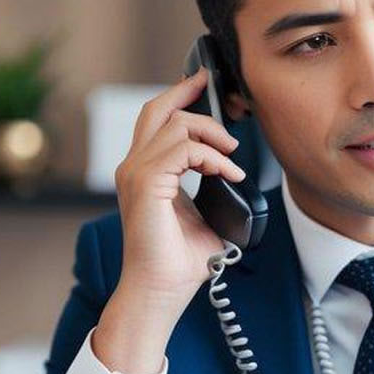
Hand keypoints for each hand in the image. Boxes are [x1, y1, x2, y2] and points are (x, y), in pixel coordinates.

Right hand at [97, 67, 248, 373]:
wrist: (161, 290)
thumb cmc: (179, 262)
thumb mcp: (205, 216)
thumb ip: (214, 189)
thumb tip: (238, 176)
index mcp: (145, 172)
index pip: (157, 121)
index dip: (180, 98)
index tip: (205, 88)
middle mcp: (135, 167)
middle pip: (157, 109)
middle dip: (188, 91)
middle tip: (213, 83)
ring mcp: (136, 173)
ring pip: (175, 124)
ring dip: (212, 134)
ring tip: (232, 155)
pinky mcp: (145, 184)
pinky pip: (184, 150)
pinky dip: (213, 157)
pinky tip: (230, 172)